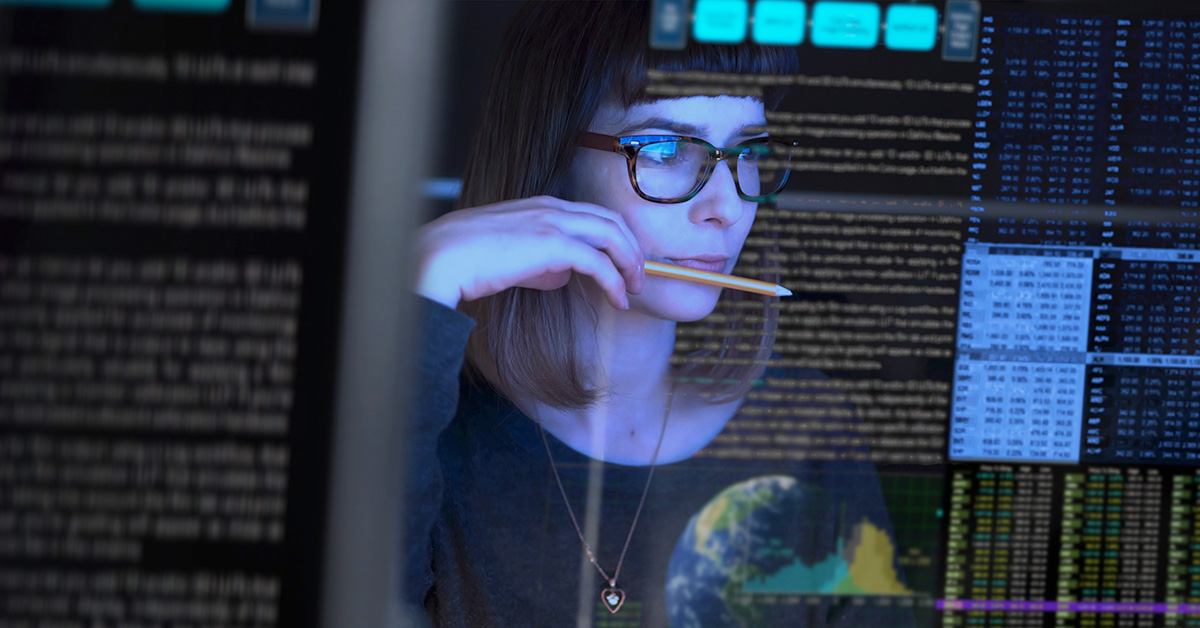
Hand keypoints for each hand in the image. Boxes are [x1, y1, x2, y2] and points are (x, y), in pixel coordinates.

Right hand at [414, 196, 645, 309]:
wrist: (443, 257)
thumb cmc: (468, 259)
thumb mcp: (512, 257)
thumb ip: (540, 262)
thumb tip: (563, 276)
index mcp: (543, 205)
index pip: (594, 216)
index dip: (616, 239)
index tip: (624, 265)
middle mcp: (553, 208)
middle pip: (612, 221)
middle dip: (632, 250)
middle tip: (638, 278)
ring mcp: (554, 223)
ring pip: (612, 236)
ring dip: (630, 264)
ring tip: (634, 290)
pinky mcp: (553, 245)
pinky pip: (598, 262)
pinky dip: (614, 281)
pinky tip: (618, 300)